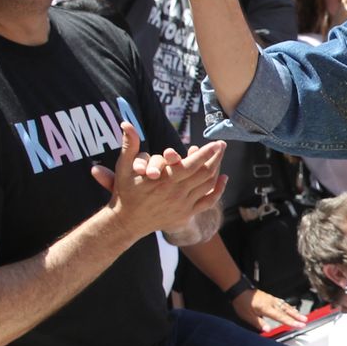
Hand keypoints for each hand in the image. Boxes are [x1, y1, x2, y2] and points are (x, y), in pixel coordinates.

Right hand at [88, 122, 227, 238]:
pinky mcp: (186, 214)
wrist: (127, 222)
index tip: (216, 143)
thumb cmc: (126, 192)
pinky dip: (218, 190)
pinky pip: (208, 202)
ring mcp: (183, 205)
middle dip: (216, 157)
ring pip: (208, 185)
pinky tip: (223, 179)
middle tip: (222, 145)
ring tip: (220, 157)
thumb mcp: (123, 168)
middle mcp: (176, 193)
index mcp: (164, 180)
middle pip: (205, 173)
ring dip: (217, 170)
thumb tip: (126, 123)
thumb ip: (129, 145)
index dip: (206, 153)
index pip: (192, 165)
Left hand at [232, 286, 307, 329]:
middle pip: (286, 310)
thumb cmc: (242, 303)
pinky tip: (291, 308)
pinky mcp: (270, 297)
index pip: (281, 317)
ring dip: (294, 311)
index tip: (300, 325)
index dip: (291, 322)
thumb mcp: (248, 316)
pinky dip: (288, 306)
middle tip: (305, 320)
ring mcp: (271, 299)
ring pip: (285, 305)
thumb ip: (259, 323)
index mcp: (266, 308)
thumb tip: (268, 330)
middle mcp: (271, 303)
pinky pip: (282, 302)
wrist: (239, 290)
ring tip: (301, 316)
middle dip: (296, 316)